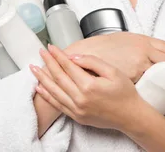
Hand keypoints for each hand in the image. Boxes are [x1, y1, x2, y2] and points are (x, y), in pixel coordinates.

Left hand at [31, 44, 146, 131]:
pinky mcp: (76, 117)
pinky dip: (47, 96)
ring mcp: (77, 110)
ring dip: (43, 78)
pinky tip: (40, 87)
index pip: (68, 66)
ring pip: (54, 91)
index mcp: (89, 86)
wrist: (130, 117)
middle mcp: (80, 99)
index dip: (58, 55)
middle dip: (48, 63)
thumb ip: (92, 62)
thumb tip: (73, 57)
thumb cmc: (124, 93)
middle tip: (41, 52)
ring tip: (34, 68)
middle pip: (59, 77)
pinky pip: (57, 105)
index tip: (51, 46)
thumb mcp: (113, 72)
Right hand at [63, 32, 164, 82]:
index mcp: (143, 42)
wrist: (84, 55)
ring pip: (162, 78)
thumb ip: (141, 44)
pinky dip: (153, 91)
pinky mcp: (130, 81)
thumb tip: (155, 50)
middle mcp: (143, 55)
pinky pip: (148, 87)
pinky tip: (153, 93)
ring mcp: (138, 69)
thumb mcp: (125, 38)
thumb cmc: (103, 46)